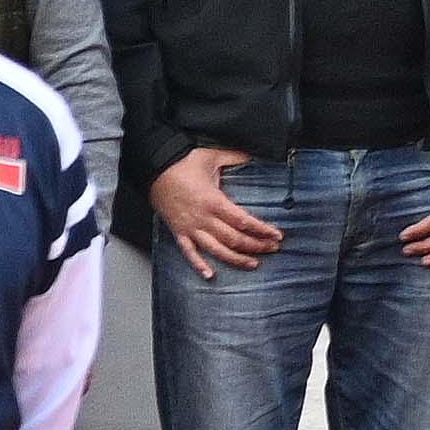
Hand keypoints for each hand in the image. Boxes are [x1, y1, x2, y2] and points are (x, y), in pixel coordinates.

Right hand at [150, 146, 283, 276]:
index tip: (276, 235)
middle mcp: (203, 218)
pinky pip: (189, 253)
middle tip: (272, 248)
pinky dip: (198, 266)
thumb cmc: (182, 163)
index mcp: (214, 201)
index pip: (243, 221)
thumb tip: (256, 154)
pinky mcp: (179, 232)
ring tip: (253, 263)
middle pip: (234, 238)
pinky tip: (210, 275)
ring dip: (236, 259)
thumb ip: (236, 157)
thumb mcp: (212, 156)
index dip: (262, 230)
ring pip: (217, 249)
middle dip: (256, 245)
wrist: (153, 170)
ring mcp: (190, 227)